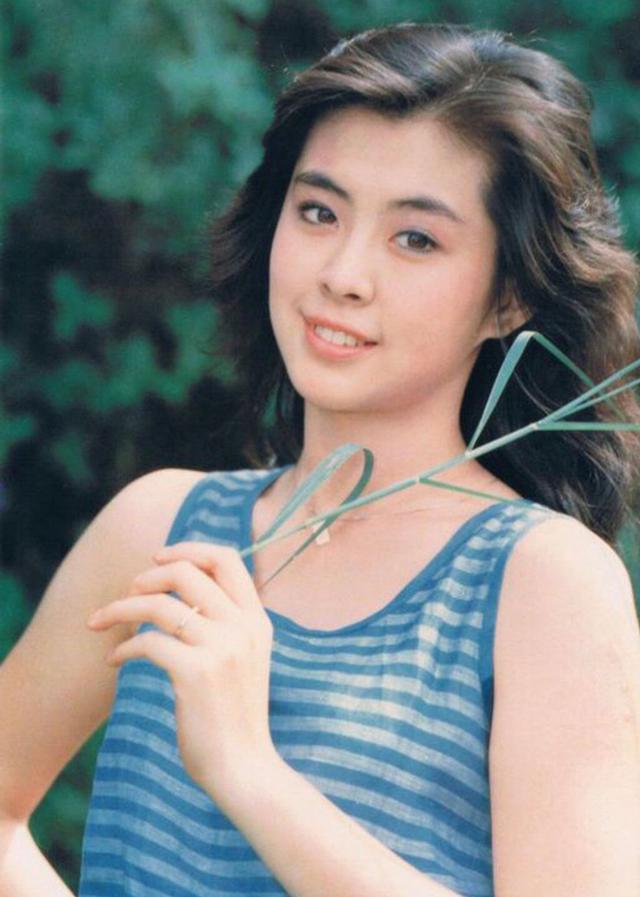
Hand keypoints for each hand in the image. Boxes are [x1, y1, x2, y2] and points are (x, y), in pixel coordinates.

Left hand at [86, 541, 277, 808]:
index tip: (158, 558)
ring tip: (101, 622)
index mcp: (257, 620)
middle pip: (186, 573)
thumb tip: (179, 593)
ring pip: (159, 604)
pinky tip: (114, 661)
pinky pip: (147, 642)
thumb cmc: (235, 717)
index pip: (226, 558)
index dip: (188, 549)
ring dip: (120, 608)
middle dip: (145, 578)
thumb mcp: (244, 659)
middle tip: (126, 594)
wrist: (245, 769)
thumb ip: (225, 624)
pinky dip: (123, 648)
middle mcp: (243, 627)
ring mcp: (222, 648)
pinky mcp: (196, 674)